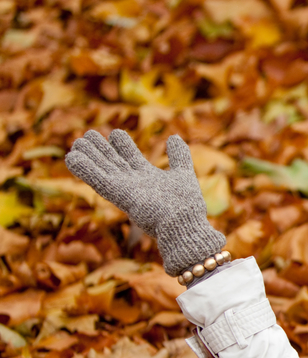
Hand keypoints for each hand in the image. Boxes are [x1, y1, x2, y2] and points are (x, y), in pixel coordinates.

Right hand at [66, 130, 224, 275]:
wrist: (184, 225)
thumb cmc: (186, 205)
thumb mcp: (183, 174)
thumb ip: (179, 156)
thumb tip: (174, 136)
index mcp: (148, 178)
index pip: (131, 157)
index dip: (123, 145)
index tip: (116, 132)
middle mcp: (134, 183)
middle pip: (114, 162)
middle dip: (101, 149)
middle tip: (87, 134)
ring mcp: (125, 189)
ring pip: (102, 169)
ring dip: (89, 156)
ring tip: (76, 142)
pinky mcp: (118, 195)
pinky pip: (98, 180)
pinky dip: (85, 169)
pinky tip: (71, 158)